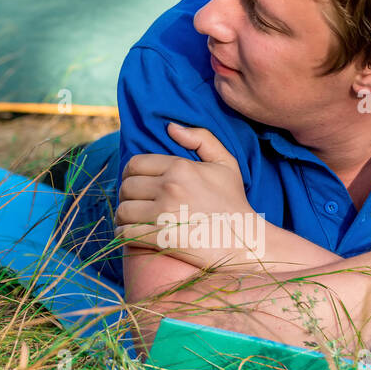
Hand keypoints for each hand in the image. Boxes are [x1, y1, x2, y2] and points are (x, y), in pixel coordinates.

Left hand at [115, 122, 259, 267]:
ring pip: (123, 210)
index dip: (130, 173)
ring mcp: (163, 214)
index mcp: (180, 168)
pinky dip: (123, 234)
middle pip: (126, 187)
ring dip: (124, 215)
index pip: (135, 164)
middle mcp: (169, 188)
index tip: (135, 183)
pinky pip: (125, 232)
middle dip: (127, 195)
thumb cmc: (235, 203)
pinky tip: (130, 234)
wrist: (247, 243)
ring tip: (131, 219)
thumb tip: (170, 127)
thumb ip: (201, 139)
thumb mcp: (226, 164)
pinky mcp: (160, 238)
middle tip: (135, 202)